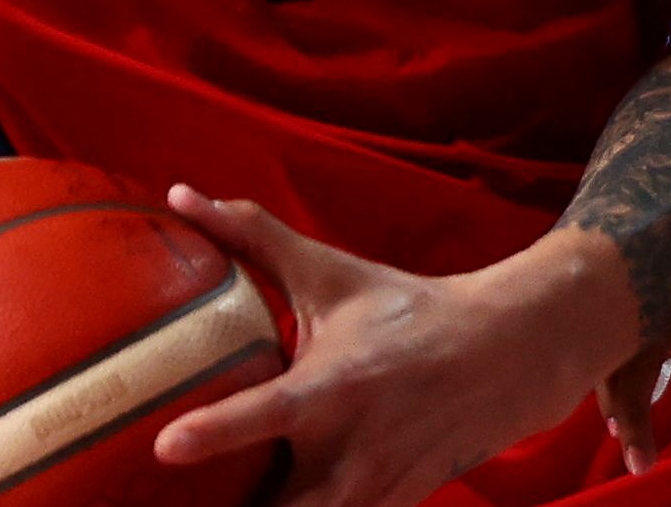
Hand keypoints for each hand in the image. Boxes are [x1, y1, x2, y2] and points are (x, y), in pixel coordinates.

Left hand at [155, 186, 613, 506]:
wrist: (504, 358)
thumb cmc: (406, 311)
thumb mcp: (333, 273)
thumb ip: (254, 237)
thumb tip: (182, 195)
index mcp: (333, 384)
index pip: (268, 413)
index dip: (217, 432)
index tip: (166, 445)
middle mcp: (350, 448)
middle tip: (166, 504)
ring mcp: (371, 490)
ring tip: (217, 505)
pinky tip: (274, 501)